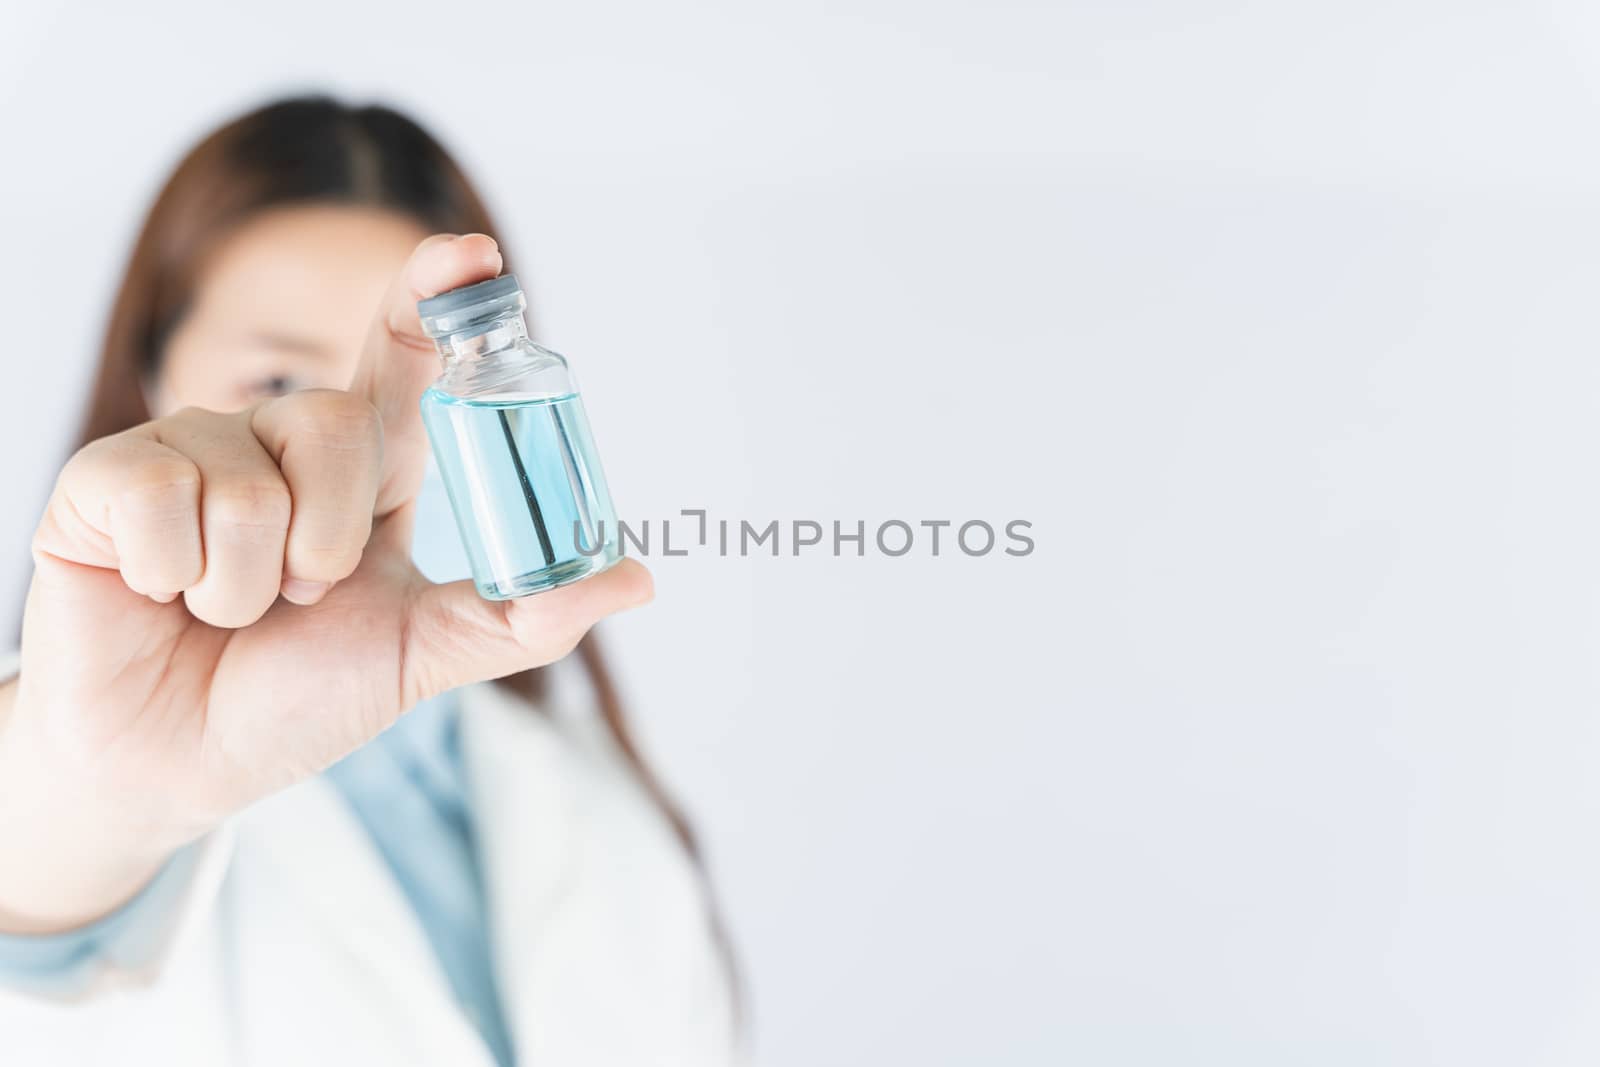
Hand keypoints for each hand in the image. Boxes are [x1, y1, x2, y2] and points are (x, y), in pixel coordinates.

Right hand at [0, 235, 651, 931]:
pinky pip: (165, 502)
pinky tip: (160, 595)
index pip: (401, 354)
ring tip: (225, 608)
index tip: (477, 257)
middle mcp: (278, 437)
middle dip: (332, 537)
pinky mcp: (106, 477)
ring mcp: (190, 449)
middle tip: (302, 598)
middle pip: (338, 421)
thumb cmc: (298, 698)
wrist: (181, 764)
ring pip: (253, 480)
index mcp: (361, 464)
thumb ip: (522, 617)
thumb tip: (639, 579)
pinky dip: (177, 580)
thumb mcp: (424, 653)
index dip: (433, 295)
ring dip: (253, 583)